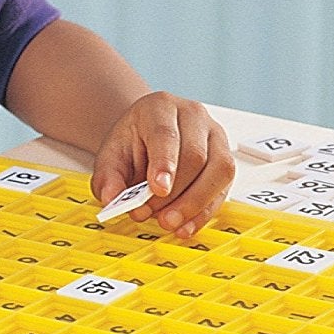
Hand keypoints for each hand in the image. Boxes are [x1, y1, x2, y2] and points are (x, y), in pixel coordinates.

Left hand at [93, 93, 235, 237]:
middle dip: (175, 193)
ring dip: (194, 204)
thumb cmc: (133, 142)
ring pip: (219, 170)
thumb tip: (112, 198)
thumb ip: (108, 177)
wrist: (147, 135)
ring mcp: (215, 136)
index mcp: (160, 107)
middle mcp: (193, 116)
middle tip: (153, 215)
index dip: (164, 163)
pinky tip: (185, 226)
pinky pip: (224, 188)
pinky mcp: (225, 159)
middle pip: (195, 155)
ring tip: (169, 222)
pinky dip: (204, 212)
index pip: (166, 134)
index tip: (158, 189)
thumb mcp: (111, 155)